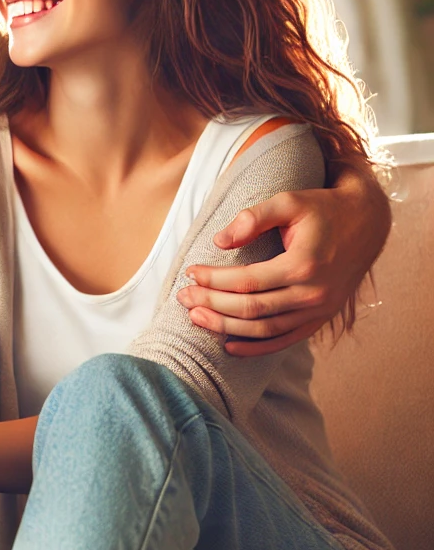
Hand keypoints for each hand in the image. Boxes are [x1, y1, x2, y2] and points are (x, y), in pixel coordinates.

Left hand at [177, 169, 389, 356]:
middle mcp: (313, 294)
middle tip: (183, 298)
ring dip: (225, 327)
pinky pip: (283, 340)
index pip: (246, 281)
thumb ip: (253, 217)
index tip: (190, 273)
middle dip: (211, 305)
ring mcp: (318, 311)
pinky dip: (255, 348)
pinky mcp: (320, 320)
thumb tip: (218, 241)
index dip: (213, 280)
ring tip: (195, 317)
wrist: (366, 224)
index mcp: (304, 264)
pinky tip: (228, 345)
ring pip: (263, 329)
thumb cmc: (322, 209)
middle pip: (250, 309)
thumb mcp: (289, 201)